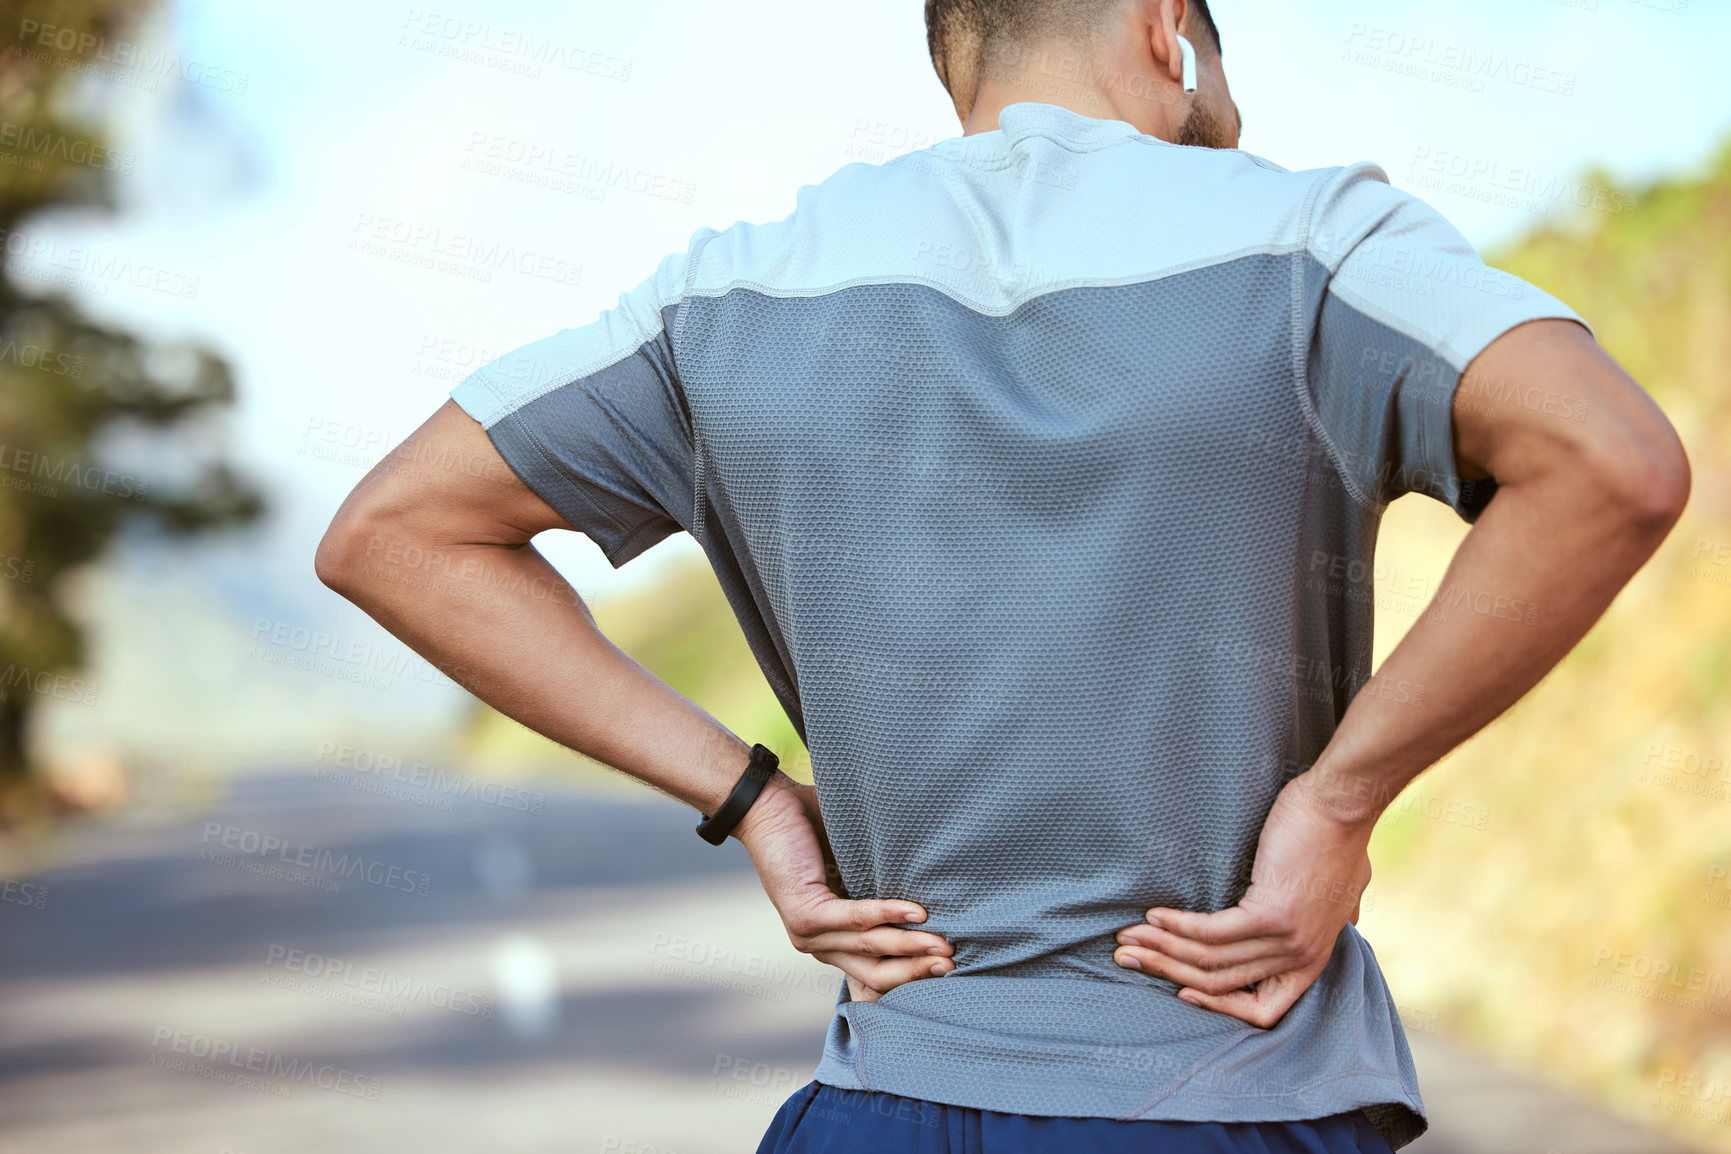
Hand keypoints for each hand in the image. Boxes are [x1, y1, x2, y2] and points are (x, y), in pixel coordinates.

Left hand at [734, 774, 953, 1002]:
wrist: (768, 807)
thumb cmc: (818, 834)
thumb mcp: (856, 872)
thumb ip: (883, 894)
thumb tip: (935, 902)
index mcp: (835, 941)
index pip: (875, 978)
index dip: (912, 979)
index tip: (950, 971)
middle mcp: (821, 946)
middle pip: (877, 975)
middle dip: (918, 972)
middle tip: (953, 963)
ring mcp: (809, 935)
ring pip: (871, 950)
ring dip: (911, 948)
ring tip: (945, 944)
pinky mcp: (804, 914)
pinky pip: (856, 918)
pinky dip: (889, 914)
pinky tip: (918, 912)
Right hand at [1112, 770, 1373, 1028]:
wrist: (1343, 805)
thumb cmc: (1339, 837)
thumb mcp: (1347, 888)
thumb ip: (1338, 911)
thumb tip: (1347, 915)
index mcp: (1313, 958)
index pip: (1264, 1010)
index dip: (1217, 1005)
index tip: (1182, 990)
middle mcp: (1300, 957)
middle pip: (1220, 982)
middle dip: (1167, 971)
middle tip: (1129, 959)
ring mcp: (1286, 939)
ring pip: (1209, 959)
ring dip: (1161, 949)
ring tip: (1128, 938)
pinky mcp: (1270, 914)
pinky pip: (1210, 932)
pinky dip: (1176, 926)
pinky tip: (1154, 915)